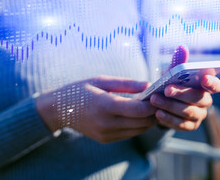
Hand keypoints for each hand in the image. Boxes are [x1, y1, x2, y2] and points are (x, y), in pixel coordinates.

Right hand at [35, 75, 156, 142]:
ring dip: (148, 120)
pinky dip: (138, 126)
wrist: (59, 109)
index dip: (153, 104)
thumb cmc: (80, 90)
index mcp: (105, 105)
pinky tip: (138, 115)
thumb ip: (127, 84)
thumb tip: (149, 85)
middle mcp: (107, 123)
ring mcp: (106, 134)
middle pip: (142, 122)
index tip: (160, 95)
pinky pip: (129, 134)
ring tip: (152, 107)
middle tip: (160, 100)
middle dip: (154, 112)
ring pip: (138, 130)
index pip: (138, 110)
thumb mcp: (102, 81)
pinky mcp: (106, 139)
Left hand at [150, 46, 219, 130]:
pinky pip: (181, 125)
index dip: (212, 83)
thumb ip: (178, 62)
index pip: (215, 85)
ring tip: (155, 99)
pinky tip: (158, 113)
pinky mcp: (189, 126)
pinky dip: (169, 119)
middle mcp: (205, 101)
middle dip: (182, 93)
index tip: (203, 78)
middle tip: (166, 89)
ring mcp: (199, 115)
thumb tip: (182, 48)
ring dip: (170, 106)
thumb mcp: (173, 73)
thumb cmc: (171, 84)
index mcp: (205, 87)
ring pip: (188, 112)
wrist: (161, 103)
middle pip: (198, 99)